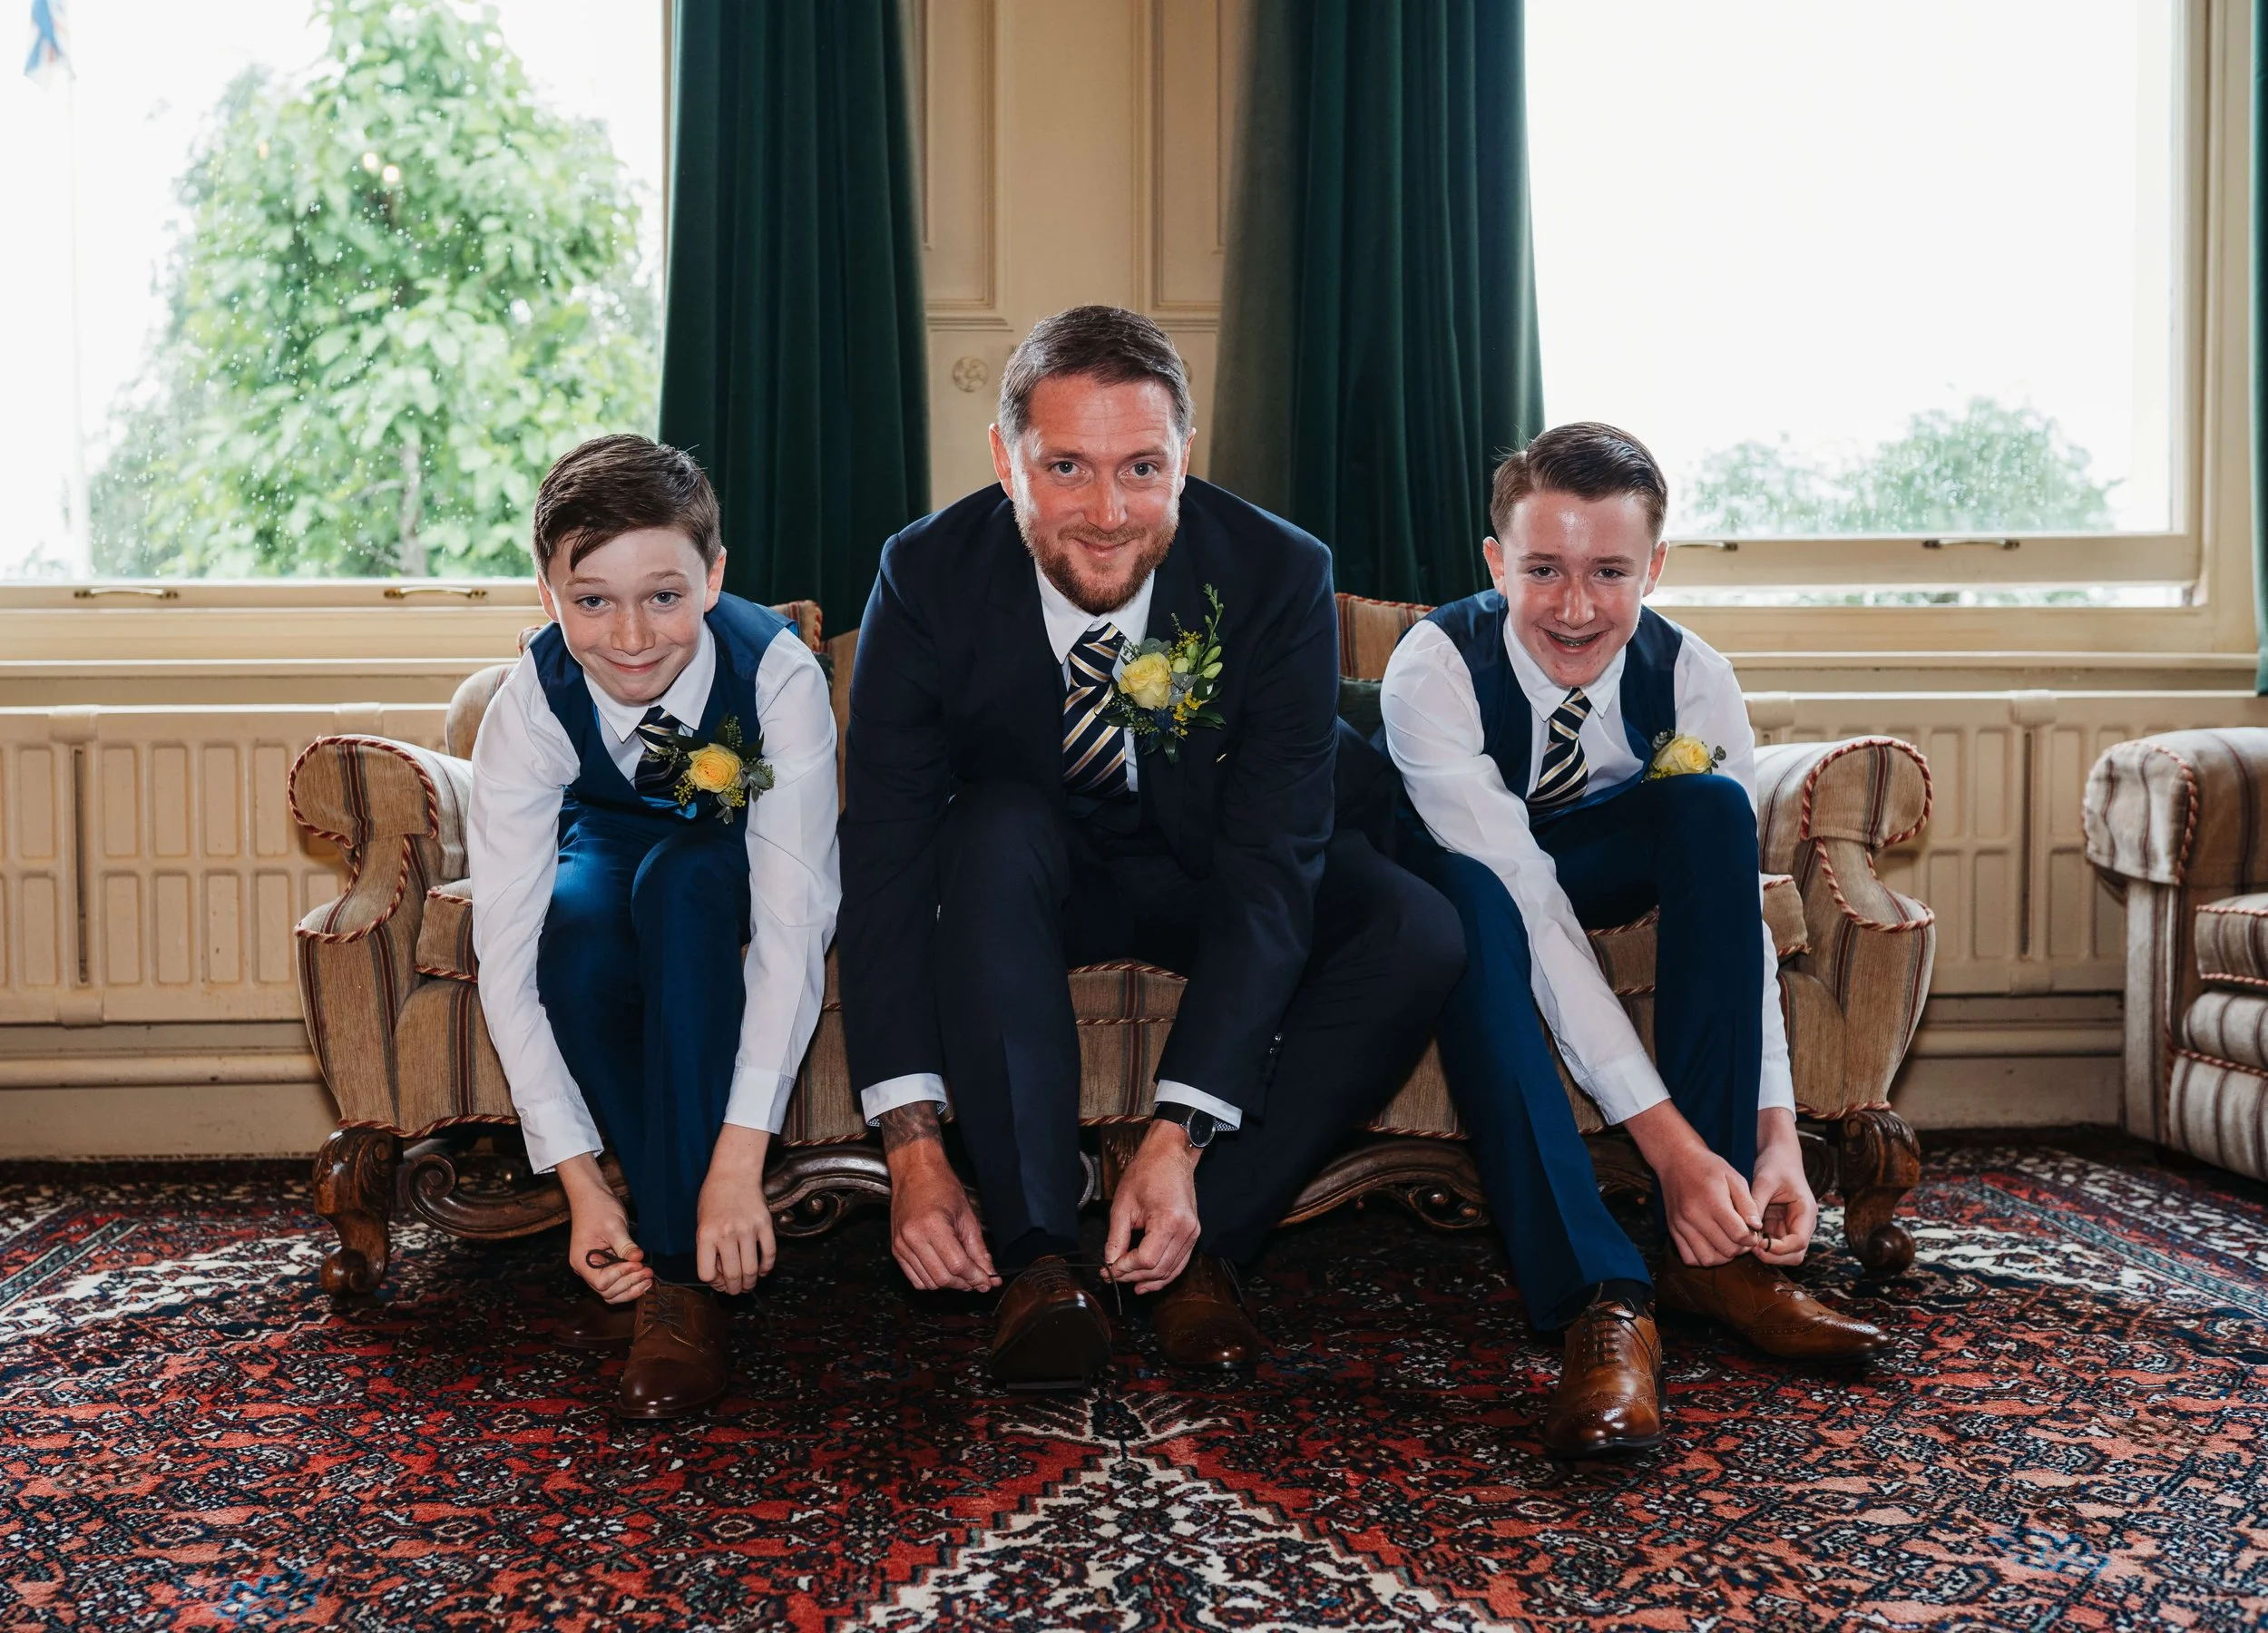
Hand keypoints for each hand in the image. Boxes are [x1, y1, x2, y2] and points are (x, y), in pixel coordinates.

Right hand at [558, 1153, 652, 1303]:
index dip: (622, 1276)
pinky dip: (629, 1282)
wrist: (592, 1196)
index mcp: (582, 1261)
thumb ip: (625, 1245)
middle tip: (648, 1273)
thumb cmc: (597, 1208)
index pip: (602, 1283)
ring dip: (631, 1287)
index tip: (637, 1264)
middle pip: (607, 1292)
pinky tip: (643, 1275)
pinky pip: (615, 1281)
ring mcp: (594, 1268)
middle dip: (629, 1285)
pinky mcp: (604, 1264)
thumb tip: (638, 1259)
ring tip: (648, 1277)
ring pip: (612, 1291)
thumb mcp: (613, 1226)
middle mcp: (586, 1269)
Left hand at [696, 1124, 777, 1294]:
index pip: (707, 1274)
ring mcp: (748, 1229)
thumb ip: (708, 1248)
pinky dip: (767, 1267)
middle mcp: (727, 1234)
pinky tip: (763, 1270)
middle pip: (732, 1275)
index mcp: (706, 1235)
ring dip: (751, 1282)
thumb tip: (720, 1275)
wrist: (734, 1172)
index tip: (717, 1281)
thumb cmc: (714, 1197)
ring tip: (749, 1284)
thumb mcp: (701, 1222)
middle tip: (736, 1290)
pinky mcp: (765, 1224)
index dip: (713, 1282)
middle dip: (734, 1289)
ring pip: (752, 1269)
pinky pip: (769, 1253)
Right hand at [879, 1103, 998, 1292]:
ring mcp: (901, 1245)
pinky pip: (915, 1278)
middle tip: (978, 1279)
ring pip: (929, 1282)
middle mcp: (913, 1238)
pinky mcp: (896, 1249)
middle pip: (943, 1278)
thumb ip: (978, 1249)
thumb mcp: (967, 1216)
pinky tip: (944, 1271)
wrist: (915, 1171)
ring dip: (949, 1284)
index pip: (957, 1265)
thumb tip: (989, 1274)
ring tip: (962, 1274)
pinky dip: (932, 1281)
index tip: (987, 1281)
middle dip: (964, 1283)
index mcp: (933, 1226)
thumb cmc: (941, 1186)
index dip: (976, 1277)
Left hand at [1102, 1119, 1202, 1293]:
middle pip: (1159, 1268)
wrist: (1170, 1156)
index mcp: (1169, 1220)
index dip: (1125, 1269)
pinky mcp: (1193, 1234)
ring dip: (1149, 1280)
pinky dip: (1164, 1274)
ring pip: (1171, 1270)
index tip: (1108, 1270)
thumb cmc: (1147, 1172)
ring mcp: (1193, 1233)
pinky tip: (1148, 1280)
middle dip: (1133, 1276)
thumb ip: (1116, 1238)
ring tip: (1129, 1284)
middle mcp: (1186, 1230)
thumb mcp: (1123, 1205)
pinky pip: (1180, 1263)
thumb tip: (1110, 1263)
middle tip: (1113, 1276)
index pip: (1146, 1259)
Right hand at [1624, 1100, 1764, 1267]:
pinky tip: (1711, 1245)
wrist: (1676, 1159)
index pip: (1738, 1235)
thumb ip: (1748, 1203)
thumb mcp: (1735, 1177)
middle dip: (1741, 1247)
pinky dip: (1703, 1257)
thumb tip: (1756, 1227)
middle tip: (1742, 1236)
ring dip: (1723, 1256)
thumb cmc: (1708, 1167)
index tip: (1752, 1231)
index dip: (1751, 1237)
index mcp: (1712, 1201)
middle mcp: (1694, 1216)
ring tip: (1728, 1242)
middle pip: (1726, 1249)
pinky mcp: (1672, 1230)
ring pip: (1707, 1259)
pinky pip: (1689, 1258)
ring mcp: (1681, 1225)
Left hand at [1749, 1108, 1817, 1265]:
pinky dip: (1759, 1244)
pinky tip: (1745, 1236)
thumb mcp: (1765, 1181)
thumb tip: (1749, 1227)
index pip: (1799, 1242)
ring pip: (1783, 1253)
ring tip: (1746, 1241)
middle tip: (1750, 1247)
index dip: (1779, 1249)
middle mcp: (1802, 1223)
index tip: (1758, 1244)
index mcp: (1806, 1212)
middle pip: (1794, 1254)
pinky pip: (1771, 1243)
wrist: (1778, 1153)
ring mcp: (1790, 1226)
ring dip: (1765, 1252)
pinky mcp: (1778, 1225)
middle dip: (1773, 1256)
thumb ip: (1757, 1204)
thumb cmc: (1775, 1164)